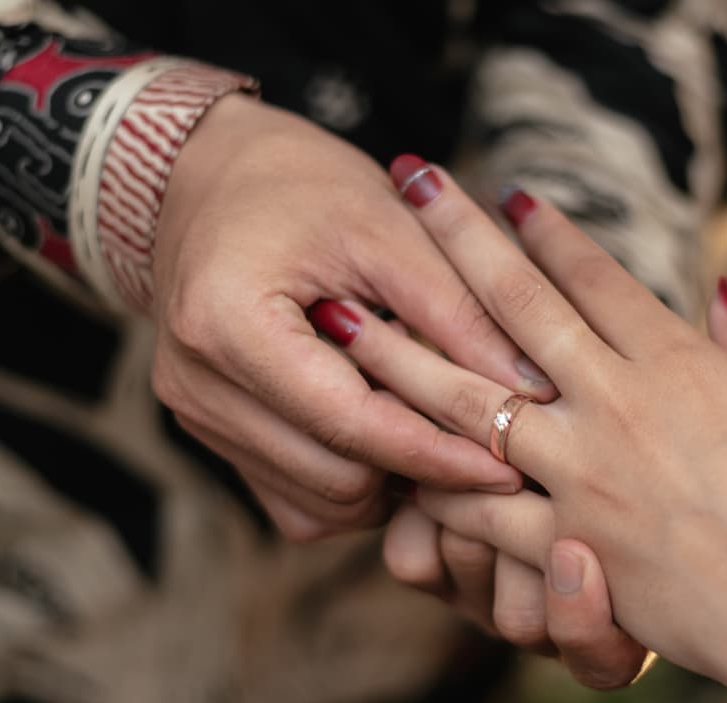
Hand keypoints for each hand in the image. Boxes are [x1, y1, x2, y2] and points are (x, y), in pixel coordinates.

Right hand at [149, 96, 554, 541]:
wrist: (212, 174)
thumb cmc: (303, 183)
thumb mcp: (391, 227)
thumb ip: (459, 312)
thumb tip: (533, 392)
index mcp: (228, 324)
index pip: (353, 426)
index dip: (441, 454)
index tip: (513, 464)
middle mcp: (193, 384)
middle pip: (337, 480)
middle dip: (419, 471)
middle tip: (488, 447)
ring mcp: (195, 416)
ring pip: (320, 505)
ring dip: (390, 484)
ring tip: (445, 435)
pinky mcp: (210, 433)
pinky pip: (295, 501)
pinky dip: (353, 484)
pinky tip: (393, 438)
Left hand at [333, 161, 726, 702]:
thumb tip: (723, 290)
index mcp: (680, 366)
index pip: (597, 277)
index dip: (548, 230)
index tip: (509, 193)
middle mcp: (618, 405)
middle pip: (518, 305)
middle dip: (458, 235)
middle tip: (412, 181)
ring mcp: (583, 473)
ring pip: (469, 399)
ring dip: (402, 352)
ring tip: (348, 316)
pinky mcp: (567, 544)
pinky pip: (477, 508)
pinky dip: (429, 482)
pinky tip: (384, 453)